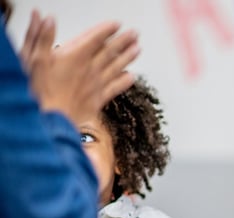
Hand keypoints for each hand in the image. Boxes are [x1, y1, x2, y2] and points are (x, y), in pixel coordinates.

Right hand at [24, 14, 139, 125]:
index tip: (117, 24)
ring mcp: (95, 85)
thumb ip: (42, 37)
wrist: (48, 120)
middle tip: (135, 34)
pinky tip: (131, 76)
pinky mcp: (97, 100)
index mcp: (75, 57)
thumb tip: (48, 19)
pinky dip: (124, 81)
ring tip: (137, 49)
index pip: (95, 38)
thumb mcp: (33, 58)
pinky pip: (115, 88)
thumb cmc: (38, 91)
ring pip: (116, 67)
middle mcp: (89, 69)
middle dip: (123, 41)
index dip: (107, 30)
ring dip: (128, 57)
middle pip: (110, 51)